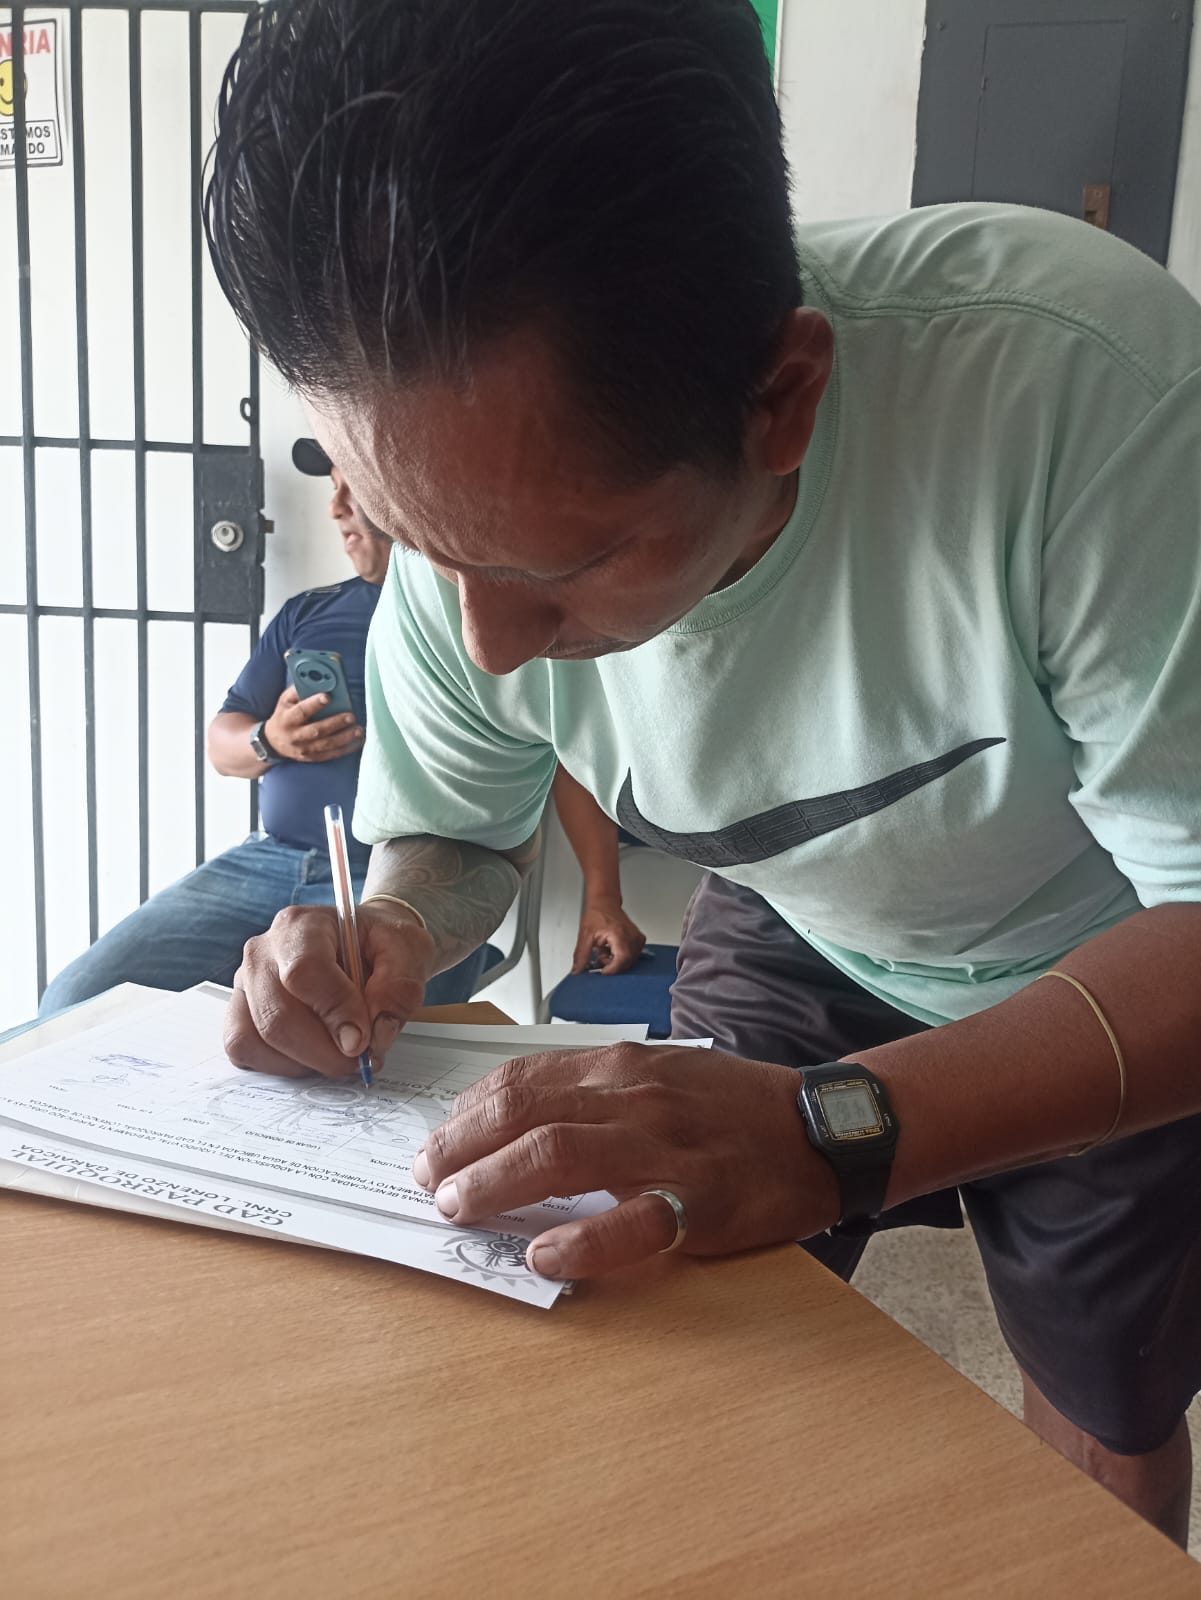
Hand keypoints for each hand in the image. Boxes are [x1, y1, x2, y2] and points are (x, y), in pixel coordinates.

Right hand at [224, 902, 434, 1077]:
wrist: (365, 942)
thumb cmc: (380, 943)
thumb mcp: (410, 951)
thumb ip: (400, 987)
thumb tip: (376, 1032)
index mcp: (302, 926)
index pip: (305, 972)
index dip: (334, 1012)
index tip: (363, 1040)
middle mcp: (263, 952)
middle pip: (276, 1014)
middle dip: (323, 1051)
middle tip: (359, 1060)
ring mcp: (246, 984)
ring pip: (255, 1038)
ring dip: (303, 1062)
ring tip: (339, 1055)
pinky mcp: (240, 1013)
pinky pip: (245, 1051)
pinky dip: (281, 1066)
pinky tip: (313, 1056)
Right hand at [262, 684, 364, 762]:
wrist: (273, 741)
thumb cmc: (284, 715)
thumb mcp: (285, 701)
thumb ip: (298, 691)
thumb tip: (316, 680)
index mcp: (287, 719)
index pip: (301, 711)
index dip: (314, 704)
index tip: (328, 697)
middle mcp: (294, 736)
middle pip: (316, 730)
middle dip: (334, 723)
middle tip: (350, 716)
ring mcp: (303, 749)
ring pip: (325, 745)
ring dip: (344, 737)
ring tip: (359, 730)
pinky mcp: (311, 757)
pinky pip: (330, 755)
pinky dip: (345, 749)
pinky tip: (357, 742)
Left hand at [411, 1043, 840, 1278]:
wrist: (823, 1130)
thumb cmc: (733, 1107)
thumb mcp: (659, 1075)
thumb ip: (595, 1091)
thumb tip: (517, 1119)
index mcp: (621, 1066)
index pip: (522, 1080)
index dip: (468, 1113)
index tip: (439, 1141)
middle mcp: (633, 1098)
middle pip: (524, 1113)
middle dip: (462, 1146)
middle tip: (429, 1180)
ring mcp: (665, 1148)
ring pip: (558, 1155)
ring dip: (494, 1183)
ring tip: (459, 1208)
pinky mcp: (698, 1201)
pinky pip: (628, 1223)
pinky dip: (579, 1241)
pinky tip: (542, 1256)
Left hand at [571, 898, 646, 974]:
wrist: (605, 903)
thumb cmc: (597, 914)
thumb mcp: (585, 935)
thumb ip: (581, 955)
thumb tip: (578, 970)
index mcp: (619, 934)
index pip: (621, 959)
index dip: (612, 969)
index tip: (602, 972)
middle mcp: (632, 936)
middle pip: (626, 963)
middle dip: (612, 965)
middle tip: (600, 957)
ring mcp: (637, 938)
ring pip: (630, 961)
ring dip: (616, 961)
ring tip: (606, 950)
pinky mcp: (639, 940)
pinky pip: (633, 956)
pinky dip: (622, 957)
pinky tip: (614, 949)